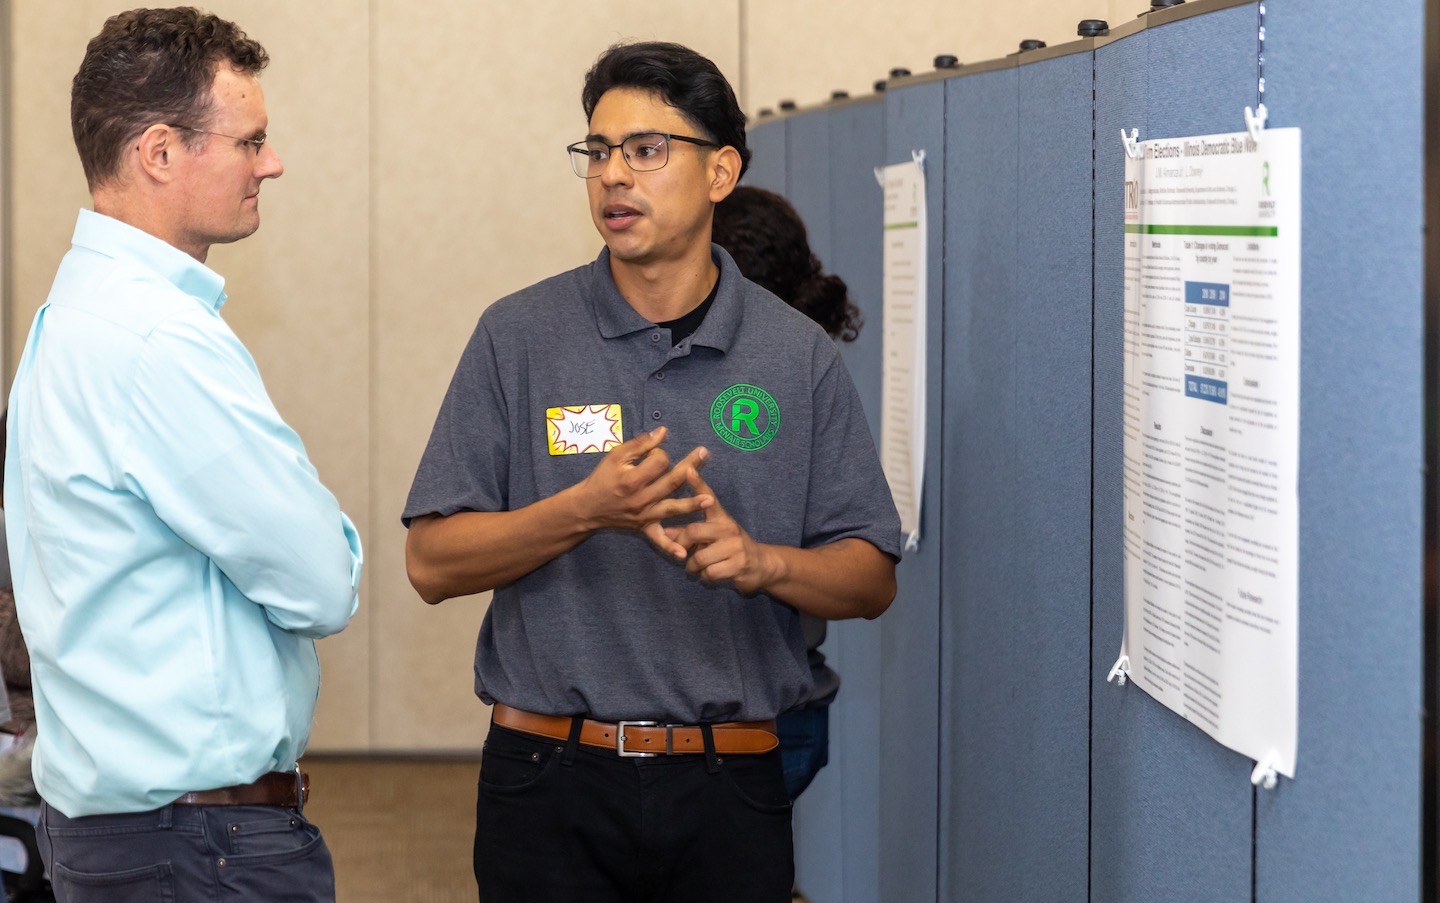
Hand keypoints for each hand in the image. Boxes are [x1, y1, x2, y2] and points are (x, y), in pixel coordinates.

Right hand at [571, 427, 710, 557]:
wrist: (587, 507)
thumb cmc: (602, 478)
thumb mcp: (615, 456)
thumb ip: (640, 444)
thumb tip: (663, 432)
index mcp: (632, 479)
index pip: (658, 462)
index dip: (660, 453)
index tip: (654, 453)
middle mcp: (640, 498)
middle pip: (671, 481)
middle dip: (690, 466)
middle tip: (705, 452)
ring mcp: (644, 515)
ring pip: (671, 508)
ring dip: (691, 504)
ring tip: (709, 499)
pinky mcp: (644, 527)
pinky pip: (658, 539)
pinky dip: (670, 547)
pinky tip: (683, 553)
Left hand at [665, 469, 780, 592]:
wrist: (762, 564)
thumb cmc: (731, 548)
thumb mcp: (713, 536)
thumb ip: (690, 534)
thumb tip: (664, 532)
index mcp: (721, 518)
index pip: (709, 497)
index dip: (698, 484)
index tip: (688, 469)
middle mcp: (728, 528)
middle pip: (693, 531)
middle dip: (681, 544)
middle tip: (680, 553)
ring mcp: (735, 546)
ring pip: (699, 557)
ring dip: (693, 567)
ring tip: (696, 568)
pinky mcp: (738, 564)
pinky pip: (710, 572)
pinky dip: (705, 577)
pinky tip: (709, 575)